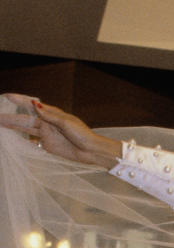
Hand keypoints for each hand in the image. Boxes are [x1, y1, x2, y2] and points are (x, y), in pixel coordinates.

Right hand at [0, 95, 120, 167]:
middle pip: (25, 118)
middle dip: (11, 117)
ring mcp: (46, 134)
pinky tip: (14, 139)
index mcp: (51, 114)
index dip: (19, 100)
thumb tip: (35, 104)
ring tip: (1, 125)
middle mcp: (46, 123)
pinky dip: (23, 141)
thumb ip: (49, 115)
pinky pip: (32, 142)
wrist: (90, 151)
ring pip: (26, 130)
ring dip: (14, 128)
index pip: (32, 105)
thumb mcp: (66, 123)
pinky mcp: (48, 146)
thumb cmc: (82, 134)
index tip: (7, 96)